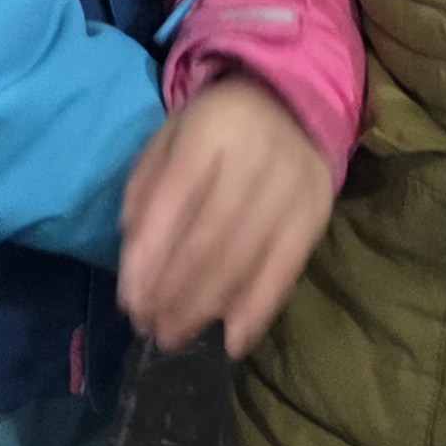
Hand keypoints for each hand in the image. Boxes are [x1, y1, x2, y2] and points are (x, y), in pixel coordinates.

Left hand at [118, 74, 333, 356]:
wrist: (291, 105)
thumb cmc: (214, 130)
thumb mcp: (169, 140)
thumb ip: (146, 190)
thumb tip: (134, 256)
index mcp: (210, 129)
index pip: (174, 196)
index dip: (149, 254)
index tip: (128, 300)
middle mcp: (256, 157)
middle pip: (210, 237)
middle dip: (174, 291)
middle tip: (150, 327)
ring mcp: (292, 187)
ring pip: (245, 258)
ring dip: (205, 307)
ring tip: (175, 336)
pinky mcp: (316, 214)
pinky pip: (285, 270)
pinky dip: (257, 311)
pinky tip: (231, 341)